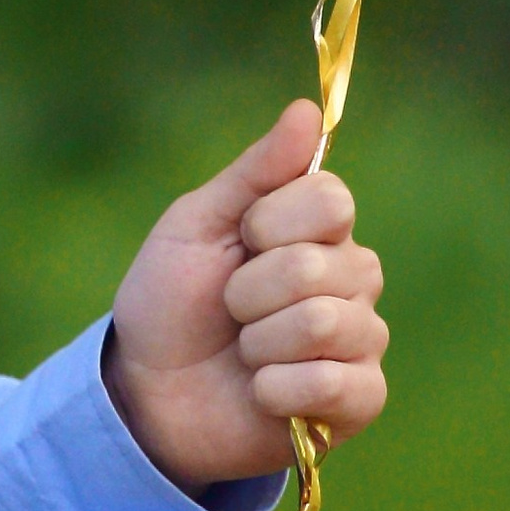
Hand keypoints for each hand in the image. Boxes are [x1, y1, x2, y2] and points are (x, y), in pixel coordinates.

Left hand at [104, 97, 387, 493]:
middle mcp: (353, 279)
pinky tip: (261, 393)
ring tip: (244, 352)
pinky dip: (274, 389)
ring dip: (258, 342)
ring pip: (322, 324)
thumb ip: (256, 173)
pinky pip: (333, 383)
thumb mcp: (196, 225)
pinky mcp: (359, 400)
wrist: (147, 389)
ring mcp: (362, 340)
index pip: (331, 200)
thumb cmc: (171, 302)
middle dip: (247, 291)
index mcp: (319, 230)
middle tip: (230, 310)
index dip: (269, 223)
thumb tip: (307, 111)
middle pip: (319, 266)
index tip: (238, 241)